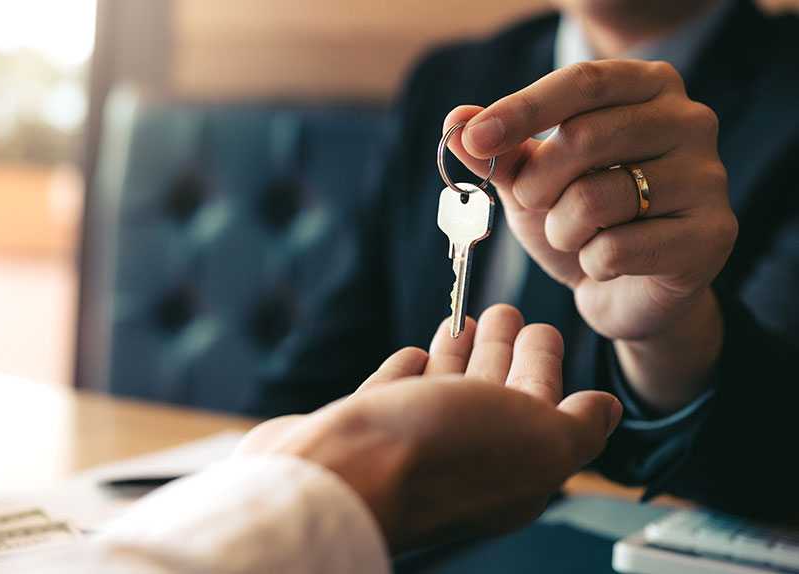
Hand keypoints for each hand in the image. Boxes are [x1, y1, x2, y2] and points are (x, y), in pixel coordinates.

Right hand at [236, 305, 621, 550]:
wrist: (342, 473)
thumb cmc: (442, 455)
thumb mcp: (541, 442)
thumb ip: (580, 427)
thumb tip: (607, 410)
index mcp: (514, 465)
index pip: (538, 405)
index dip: (544, 365)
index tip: (540, 328)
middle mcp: (463, 458)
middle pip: (491, 394)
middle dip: (502, 350)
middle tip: (504, 311)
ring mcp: (409, 446)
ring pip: (443, 390)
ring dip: (457, 354)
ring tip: (461, 320)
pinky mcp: (363, 432)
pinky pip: (395, 394)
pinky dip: (407, 372)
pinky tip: (413, 354)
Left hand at [444, 60, 737, 411]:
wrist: (626, 291)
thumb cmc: (580, 221)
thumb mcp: (531, 180)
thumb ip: (498, 149)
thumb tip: (455, 118)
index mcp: (648, 88)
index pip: (582, 82)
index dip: (522, 109)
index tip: (474, 139)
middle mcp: (689, 121)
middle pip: (586, 137)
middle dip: (535, 182)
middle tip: (530, 203)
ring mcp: (708, 178)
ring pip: (597, 198)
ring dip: (560, 229)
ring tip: (573, 237)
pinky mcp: (712, 235)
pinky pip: (618, 248)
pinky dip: (592, 263)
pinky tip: (606, 264)